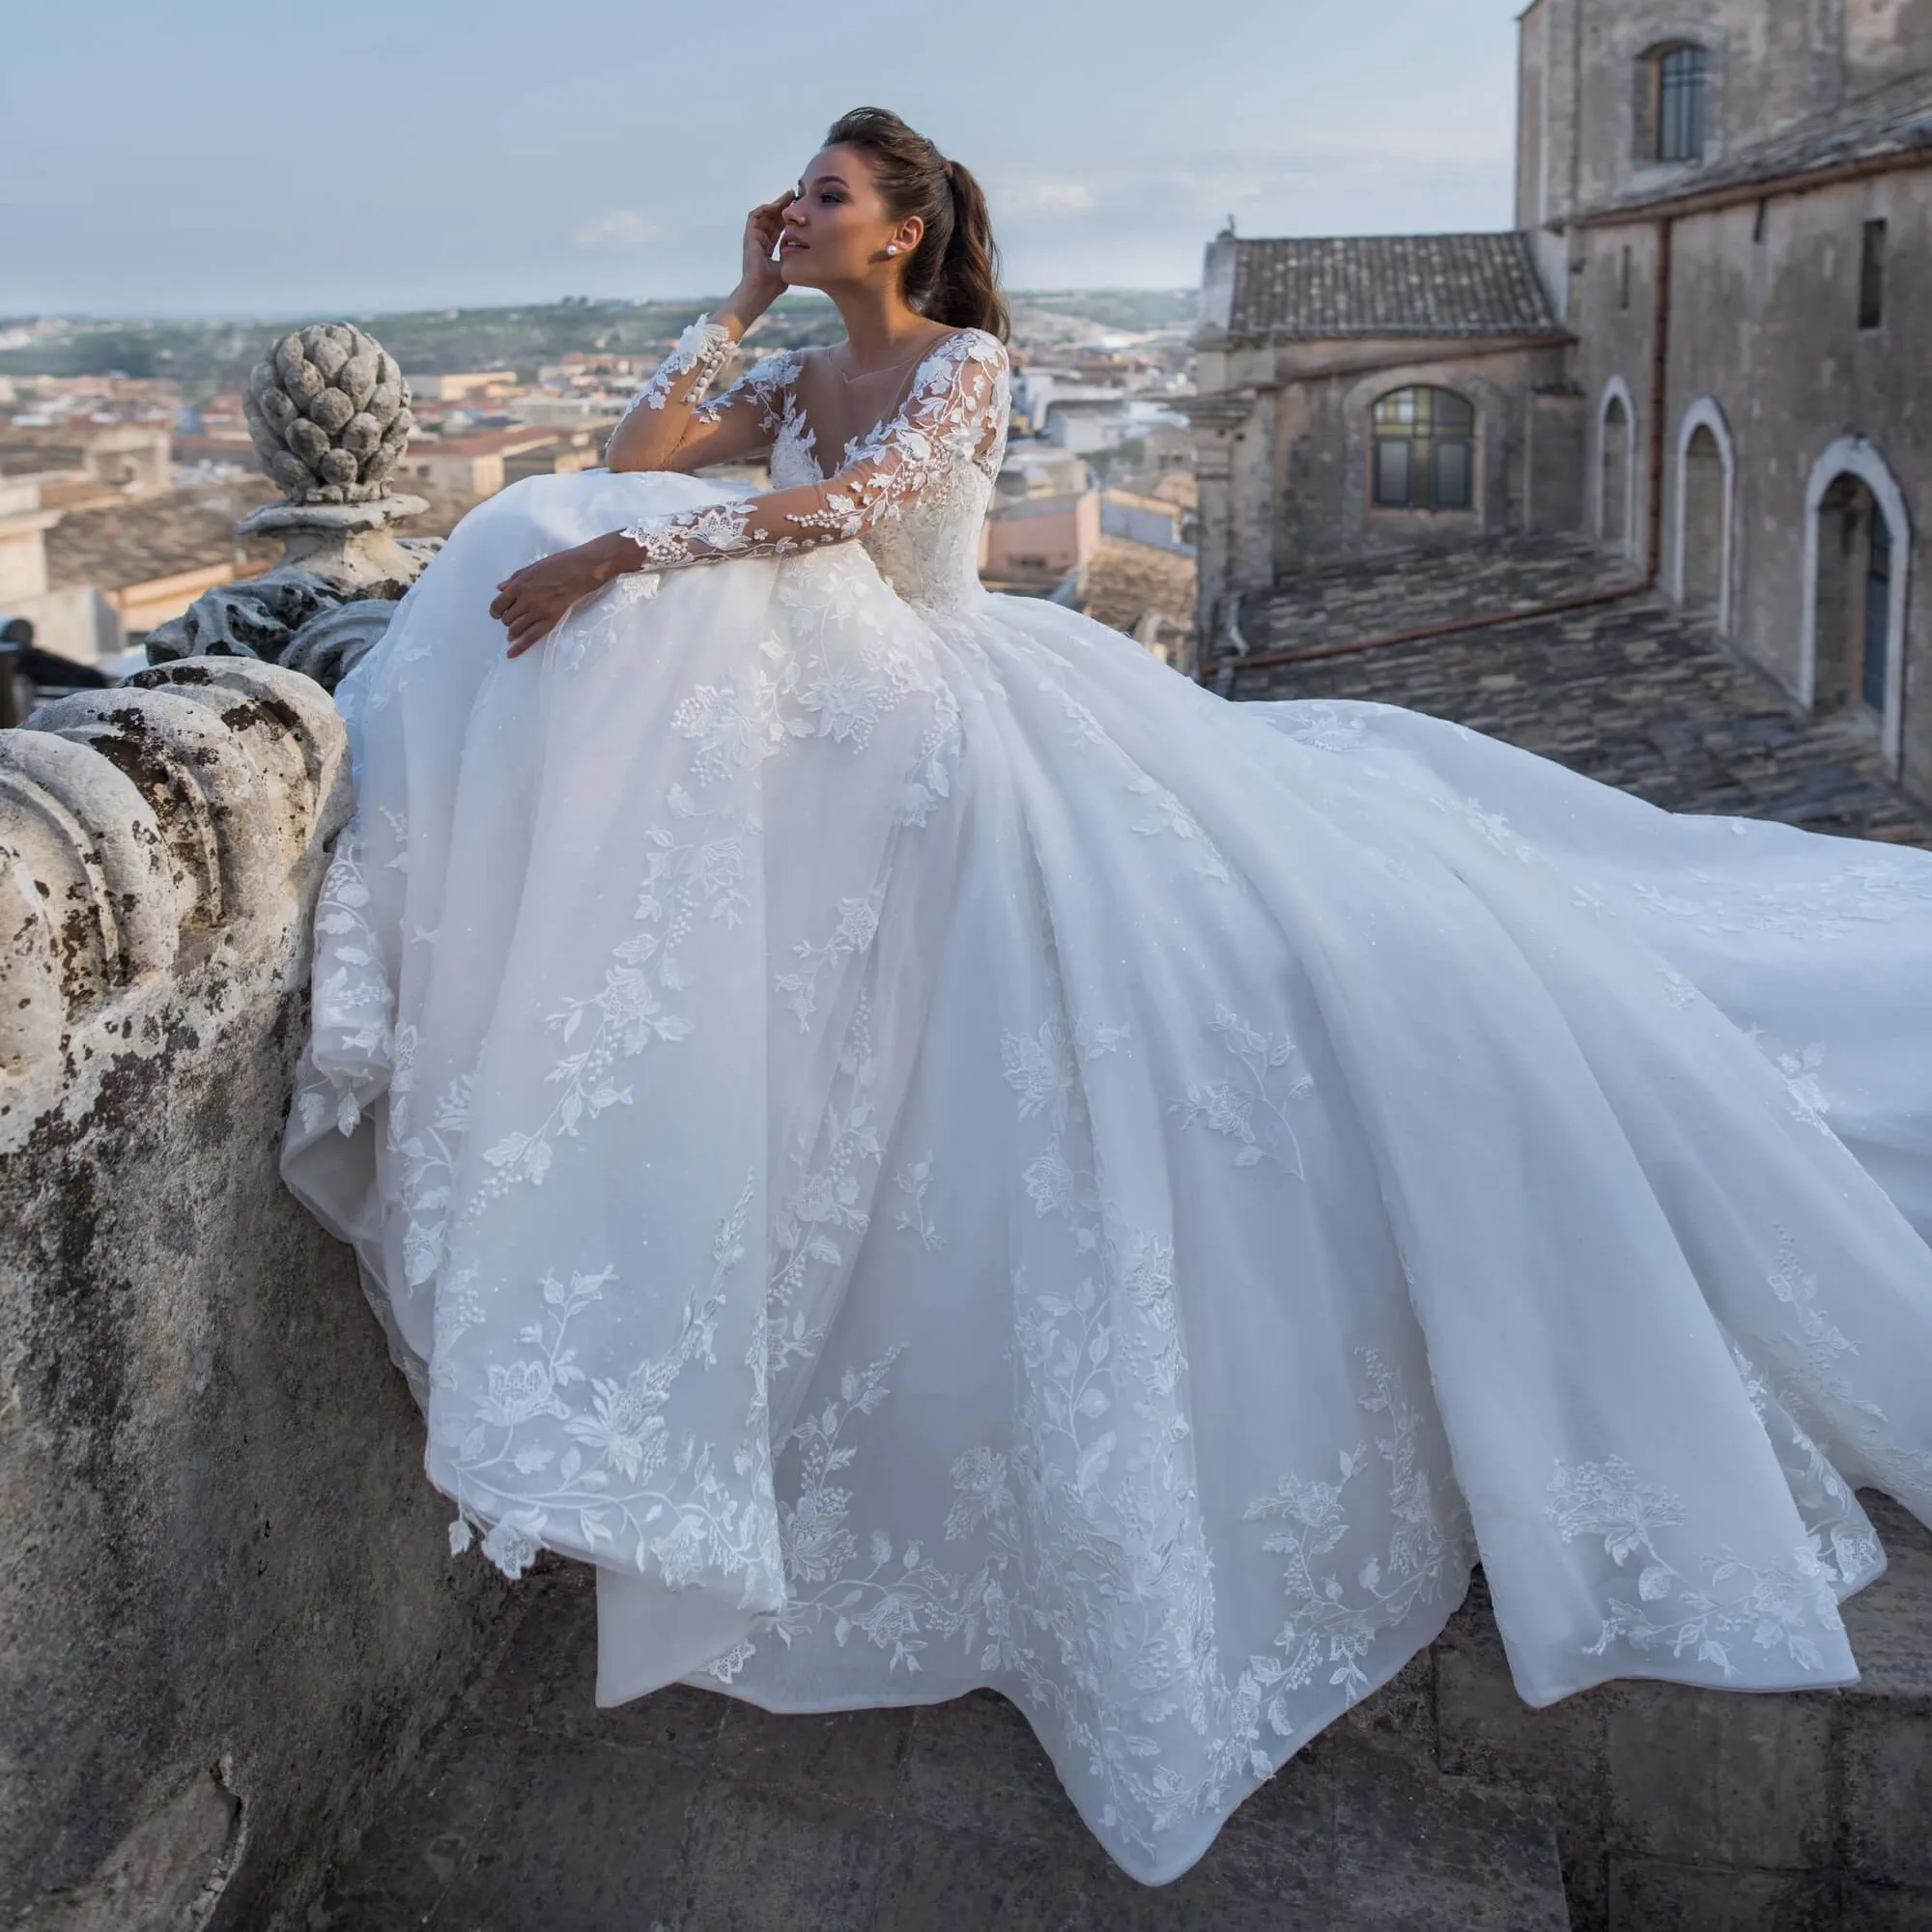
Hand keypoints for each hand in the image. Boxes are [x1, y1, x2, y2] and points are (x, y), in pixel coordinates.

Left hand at [491, 543, 613, 657]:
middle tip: (513, 620)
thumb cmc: (558, 565)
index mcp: (519, 585)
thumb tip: (500, 588)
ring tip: (514, 634)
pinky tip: (512, 653)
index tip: (497, 614)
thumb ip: (514, 579)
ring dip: (513, 633)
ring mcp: (537, 612)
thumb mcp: (531, 568)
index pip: (498, 604)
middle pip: (507, 619)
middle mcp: (525, 600)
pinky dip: (519, 647)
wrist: (580, 571)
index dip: (495, 612)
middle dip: (507, 620)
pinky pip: (531, 637)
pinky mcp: (550, 621)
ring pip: (516, 629)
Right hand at [734, 191, 794, 315]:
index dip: (788, 218)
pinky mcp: (749, 237)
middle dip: (783, 206)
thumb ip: (793, 256)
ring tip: (788, 197)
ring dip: (775, 205)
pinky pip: (754, 217)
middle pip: (772, 219)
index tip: (800, 209)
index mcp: (768, 248)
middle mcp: (760, 241)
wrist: (759, 291)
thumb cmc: (772, 285)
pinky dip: (764, 209)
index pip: (778, 228)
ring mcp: (754, 239)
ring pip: (764, 215)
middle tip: (795, 195)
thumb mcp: (788, 266)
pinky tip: (776, 205)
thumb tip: (807, 248)